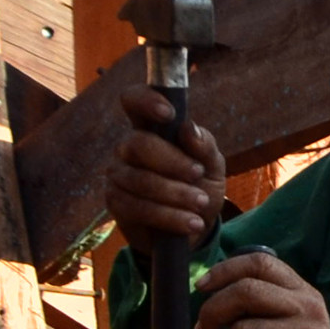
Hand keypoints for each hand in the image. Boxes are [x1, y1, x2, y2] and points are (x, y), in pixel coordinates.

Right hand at [107, 85, 228, 244]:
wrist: (193, 228)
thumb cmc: (200, 187)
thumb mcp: (213, 167)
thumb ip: (204, 146)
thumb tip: (188, 128)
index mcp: (151, 128)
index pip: (133, 101)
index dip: (145, 100)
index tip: (168, 114)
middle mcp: (128, 147)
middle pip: (138, 144)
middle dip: (173, 161)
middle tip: (198, 175)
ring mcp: (118, 174)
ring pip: (140, 179)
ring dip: (176, 194)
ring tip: (201, 204)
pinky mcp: (116, 202)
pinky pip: (137, 207)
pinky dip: (169, 216)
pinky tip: (191, 223)